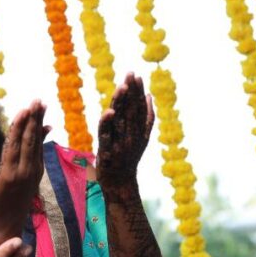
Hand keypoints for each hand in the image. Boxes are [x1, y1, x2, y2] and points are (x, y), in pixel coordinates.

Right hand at [0, 100, 47, 228]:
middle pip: (29, 141)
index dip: (19, 127)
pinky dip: (42, 137)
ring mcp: (33, 173)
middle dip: (32, 120)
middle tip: (35, 102)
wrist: (10, 222)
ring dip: (39, 124)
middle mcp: (24, 172)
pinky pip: (40, 151)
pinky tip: (44, 124)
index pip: (15, 146)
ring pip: (37, 144)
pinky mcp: (37, 173)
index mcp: (9, 175)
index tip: (22, 111)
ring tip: (41, 106)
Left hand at [96, 73, 154, 190]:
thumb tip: (149, 96)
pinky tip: (109, 112)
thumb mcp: (142, 138)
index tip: (137, 76)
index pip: (138, 108)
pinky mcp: (106, 151)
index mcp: (138, 131)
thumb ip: (147, 118)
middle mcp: (130, 136)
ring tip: (122, 86)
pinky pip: (106, 135)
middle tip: (130, 74)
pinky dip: (107, 123)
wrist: (120, 182)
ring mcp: (119, 143)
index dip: (137, 92)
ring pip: (120, 120)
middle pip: (130, 111)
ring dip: (121, 103)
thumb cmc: (128, 157)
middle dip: (130, 92)